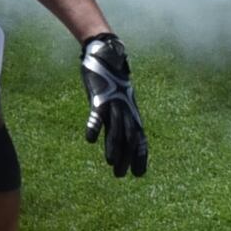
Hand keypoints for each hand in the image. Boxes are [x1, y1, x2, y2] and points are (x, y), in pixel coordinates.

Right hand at [79, 34, 147, 176]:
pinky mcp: (99, 97)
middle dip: (126, 157)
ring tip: (110, 163)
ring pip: (116, 128)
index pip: (139, 138)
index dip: (140, 156)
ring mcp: (113, 104)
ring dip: (113, 146)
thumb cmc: (111, 81)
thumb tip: (118, 138)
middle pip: (129, 138)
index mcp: (131, 113)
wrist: (106, 55)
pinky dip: (94, 126)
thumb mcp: (118, 101)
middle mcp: (125, 110)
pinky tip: (89, 139)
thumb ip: (117, 119)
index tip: (140, 174)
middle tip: (121, 175)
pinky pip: (97, 114)